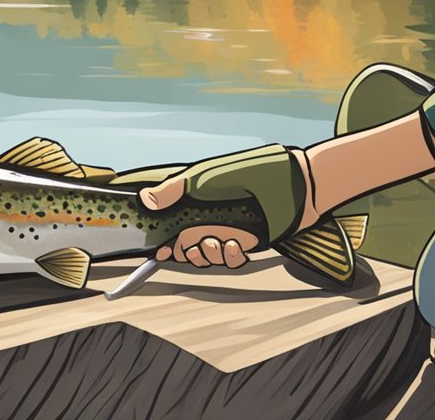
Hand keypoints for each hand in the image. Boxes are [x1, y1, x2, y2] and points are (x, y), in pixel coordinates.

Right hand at [140, 176, 258, 267]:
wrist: (289, 185)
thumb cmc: (246, 173)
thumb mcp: (202, 178)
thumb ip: (172, 190)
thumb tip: (145, 199)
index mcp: (194, 202)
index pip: (172, 225)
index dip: (164, 242)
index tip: (159, 252)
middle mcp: (209, 218)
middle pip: (187, 246)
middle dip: (186, 252)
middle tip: (191, 245)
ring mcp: (227, 232)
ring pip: (208, 256)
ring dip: (209, 253)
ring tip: (218, 241)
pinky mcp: (247, 244)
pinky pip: (231, 261)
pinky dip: (230, 257)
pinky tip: (235, 244)